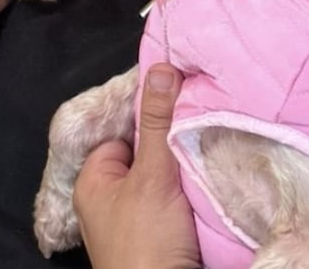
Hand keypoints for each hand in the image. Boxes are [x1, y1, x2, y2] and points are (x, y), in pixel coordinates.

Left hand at [73, 64, 200, 268]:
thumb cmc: (146, 242)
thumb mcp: (152, 175)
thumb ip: (158, 122)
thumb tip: (160, 66)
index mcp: (93, 181)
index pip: (123, 131)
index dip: (150, 116)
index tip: (182, 99)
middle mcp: (110, 201)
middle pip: (147, 155)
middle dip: (174, 143)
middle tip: (205, 122)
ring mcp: (137, 224)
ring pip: (167, 180)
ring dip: (189, 170)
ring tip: (215, 146)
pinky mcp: (162, 240)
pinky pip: (180, 204)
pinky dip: (196, 195)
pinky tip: (216, 180)